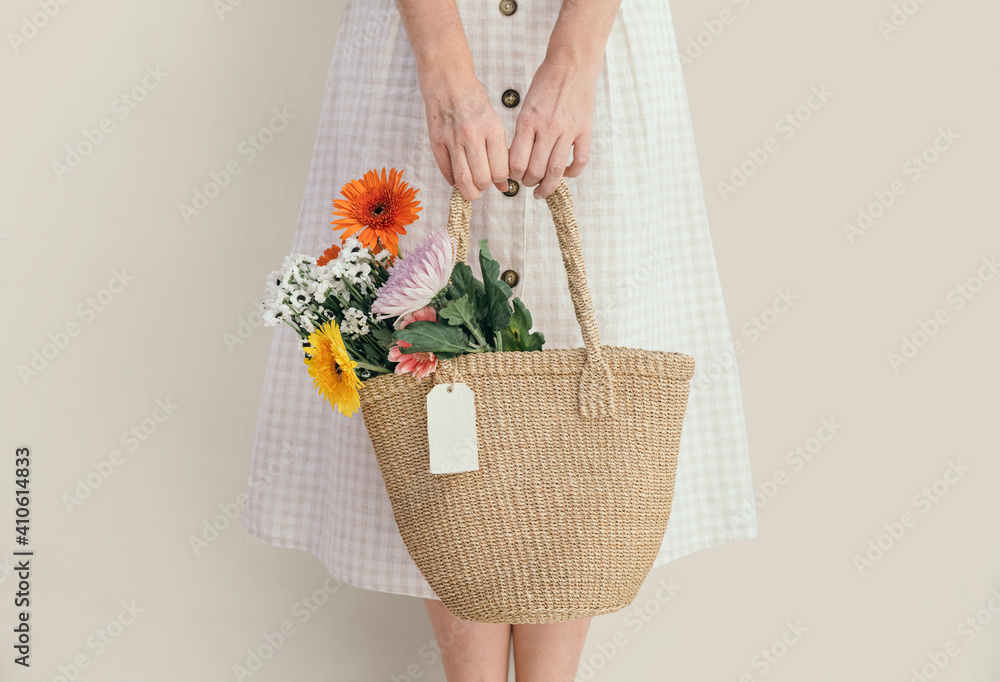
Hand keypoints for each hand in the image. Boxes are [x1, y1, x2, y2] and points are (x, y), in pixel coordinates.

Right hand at [420, 71, 510, 200]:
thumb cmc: (473, 101)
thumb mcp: (494, 122)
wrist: (447, 80)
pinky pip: (446, 171)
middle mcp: (472, 134)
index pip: (500, 170)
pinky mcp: (436, 141)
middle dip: (484, 188)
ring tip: (472, 189)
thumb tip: (502, 184)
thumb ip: (499, 153)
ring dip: (469, 191)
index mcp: (492, 128)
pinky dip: (453, 180)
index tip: (499, 180)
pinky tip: (458, 178)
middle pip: (482, 179)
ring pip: (463, 179)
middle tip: (484, 185)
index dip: (500, 181)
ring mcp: (452, 138)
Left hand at [508, 55, 598, 198]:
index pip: (517, 162)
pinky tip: (565, 174)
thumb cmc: (546, 83)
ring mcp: (568, 130)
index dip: (513, 176)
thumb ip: (523, 133)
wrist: (571, 64)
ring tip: (542, 190)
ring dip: (547, 186)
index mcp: (528, 121)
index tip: (513, 176)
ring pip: (556, 171)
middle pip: (536, 171)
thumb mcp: (526, 106)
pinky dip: (572, 173)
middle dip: (528, 183)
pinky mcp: (584, 130)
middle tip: (527, 183)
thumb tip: (517, 161)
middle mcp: (548, 128)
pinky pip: (580, 161)